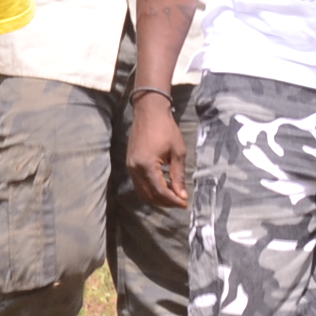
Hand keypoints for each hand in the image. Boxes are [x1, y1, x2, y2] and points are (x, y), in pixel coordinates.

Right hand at [125, 94, 189, 208]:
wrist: (149, 112)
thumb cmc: (166, 129)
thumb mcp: (177, 152)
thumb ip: (178, 175)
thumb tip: (181, 195)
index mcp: (147, 165)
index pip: (159, 191)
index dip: (173, 200)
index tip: (184, 203)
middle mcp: (135, 169)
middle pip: (149, 195)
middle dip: (165, 202)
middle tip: (180, 201)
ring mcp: (130, 167)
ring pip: (142, 192)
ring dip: (157, 198)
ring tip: (172, 196)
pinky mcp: (130, 164)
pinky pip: (139, 184)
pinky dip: (150, 189)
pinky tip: (162, 187)